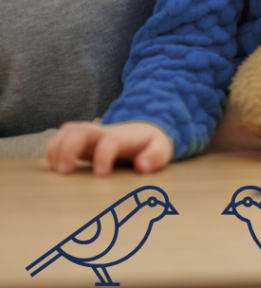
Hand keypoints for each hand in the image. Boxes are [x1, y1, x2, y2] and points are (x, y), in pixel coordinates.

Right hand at [47, 120, 172, 175]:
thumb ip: (155, 156)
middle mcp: (102, 133)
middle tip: (65, 173)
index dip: (103, 156)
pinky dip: (52, 149)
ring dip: (57, 148)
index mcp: (122, 137)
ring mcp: (89, 135)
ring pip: (67, 131)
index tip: (101, 175)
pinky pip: (60, 137)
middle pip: (79, 130)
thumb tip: (142, 167)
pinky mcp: (80, 141)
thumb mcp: (162, 149)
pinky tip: (54, 167)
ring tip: (57, 171)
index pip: (109, 141)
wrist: (144, 131)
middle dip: (68, 149)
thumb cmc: (151, 144)